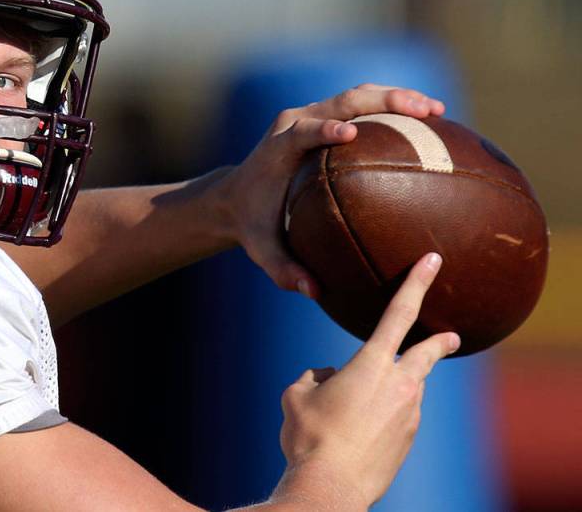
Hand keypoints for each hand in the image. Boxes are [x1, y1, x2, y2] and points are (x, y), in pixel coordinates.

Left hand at [217, 83, 444, 296]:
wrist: (234, 196)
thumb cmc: (253, 225)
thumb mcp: (263, 251)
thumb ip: (284, 271)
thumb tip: (313, 292)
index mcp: (278, 150)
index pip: (301, 133)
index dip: (323, 130)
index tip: (349, 133)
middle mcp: (294, 123)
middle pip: (340, 102)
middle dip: (382, 101)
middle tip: (423, 111)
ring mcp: (308, 115)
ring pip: (355, 96)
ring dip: (395, 97)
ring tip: (437, 111)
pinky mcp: (321, 116)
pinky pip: (359, 106)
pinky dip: (391, 107)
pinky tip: (427, 121)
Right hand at [272, 253, 460, 508]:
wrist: (332, 487)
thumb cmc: (310, 436)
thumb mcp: (296, 395)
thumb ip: (313, 376)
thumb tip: (327, 376)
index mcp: (372, 364)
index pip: (399, 311)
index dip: (417, 281)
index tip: (433, 259)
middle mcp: (400, 385)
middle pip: (427, 353)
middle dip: (440, 340)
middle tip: (451, 336)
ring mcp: (409, 415)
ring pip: (406, 389)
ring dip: (391, 388)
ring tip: (357, 407)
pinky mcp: (408, 441)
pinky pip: (397, 418)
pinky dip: (383, 416)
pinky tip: (358, 432)